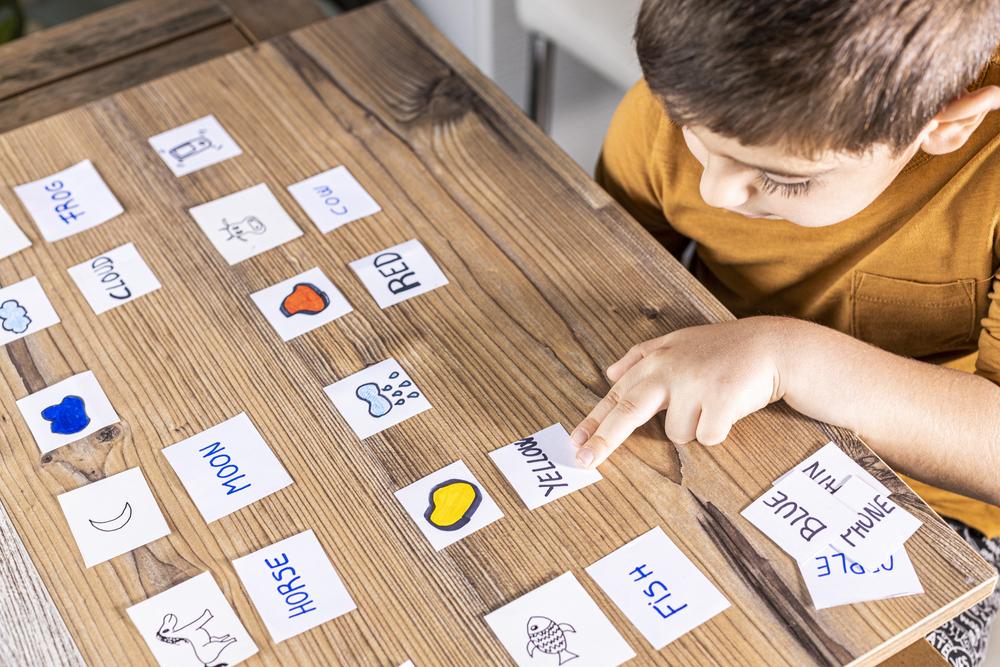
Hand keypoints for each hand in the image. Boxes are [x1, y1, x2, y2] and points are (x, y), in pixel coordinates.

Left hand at [571, 316, 793, 467]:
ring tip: (712, 402)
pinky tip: (729, 408)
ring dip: (695, 426)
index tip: (574, 442)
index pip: (618, 394)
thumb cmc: (723, 349)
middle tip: (584, 461)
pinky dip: (718, 430)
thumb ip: (641, 356)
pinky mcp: (720, 398)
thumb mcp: (679, 342)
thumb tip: (608, 373)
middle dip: (604, 439)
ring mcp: (695, 383)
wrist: (772, 346)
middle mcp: (670, 369)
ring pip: (678, 433)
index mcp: (656, 359)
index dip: (595, 420)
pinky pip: (707, 437)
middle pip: (628, 410)